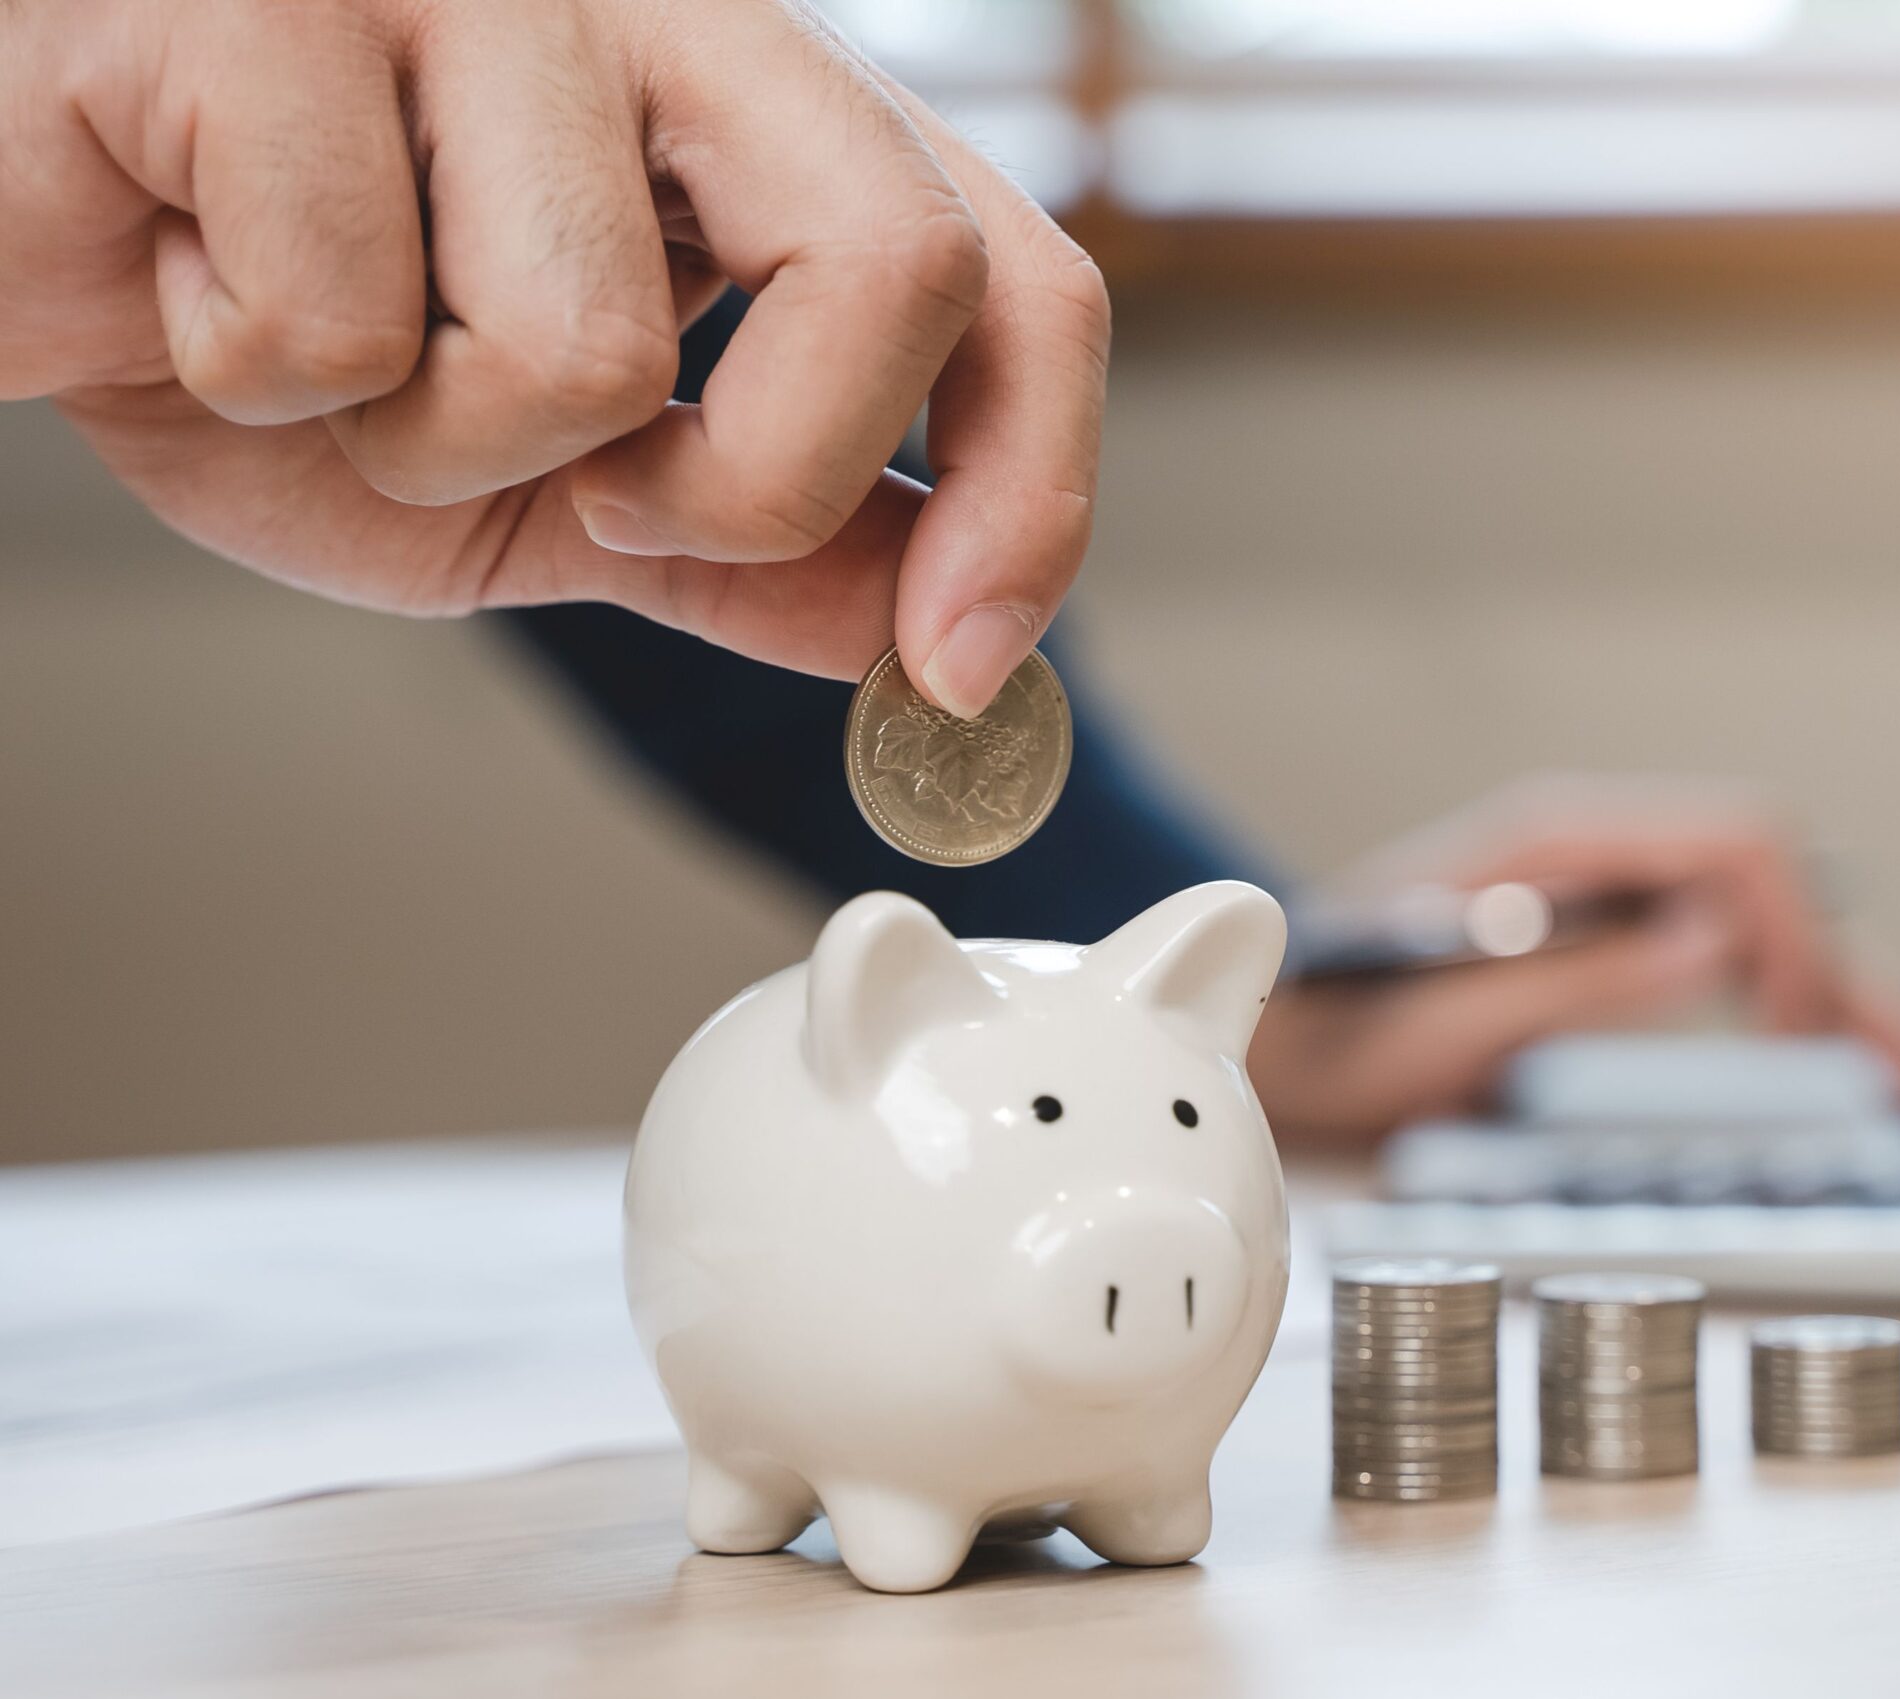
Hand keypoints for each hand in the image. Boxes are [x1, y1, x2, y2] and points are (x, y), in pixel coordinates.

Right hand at [2, 0, 1106, 713]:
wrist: (4, 202)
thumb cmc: (253, 301)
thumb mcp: (543, 480)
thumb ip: (749, 546)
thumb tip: (936, 641)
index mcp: (751, 107)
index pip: (1008, 268)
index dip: (1028, 481)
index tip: (961, 662)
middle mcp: (657, 2)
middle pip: (899, 263)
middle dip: (753, 478)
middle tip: (588, 493)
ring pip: (595, 343)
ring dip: (429, 440)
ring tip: (319, 341)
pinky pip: (343, 314)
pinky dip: (251, 373)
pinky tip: (185, 267)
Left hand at [1248, 777, 1899, 1146]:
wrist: (1263, 1051)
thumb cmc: (1334, 1041)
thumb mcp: (1449, 1028)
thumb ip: (1579, 982)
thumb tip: (1713, 943)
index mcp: (1558, 847)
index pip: (1737, 847)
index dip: (1796, 937)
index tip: (1808, 1041)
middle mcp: (1588, 853)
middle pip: (1766, 877)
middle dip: (1848, 967)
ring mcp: (1592, 893)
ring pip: (1753, 914)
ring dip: (1835, 982)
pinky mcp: (1590, 941)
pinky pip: (1711, 947)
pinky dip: (1781, 997)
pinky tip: (1822, 1053)